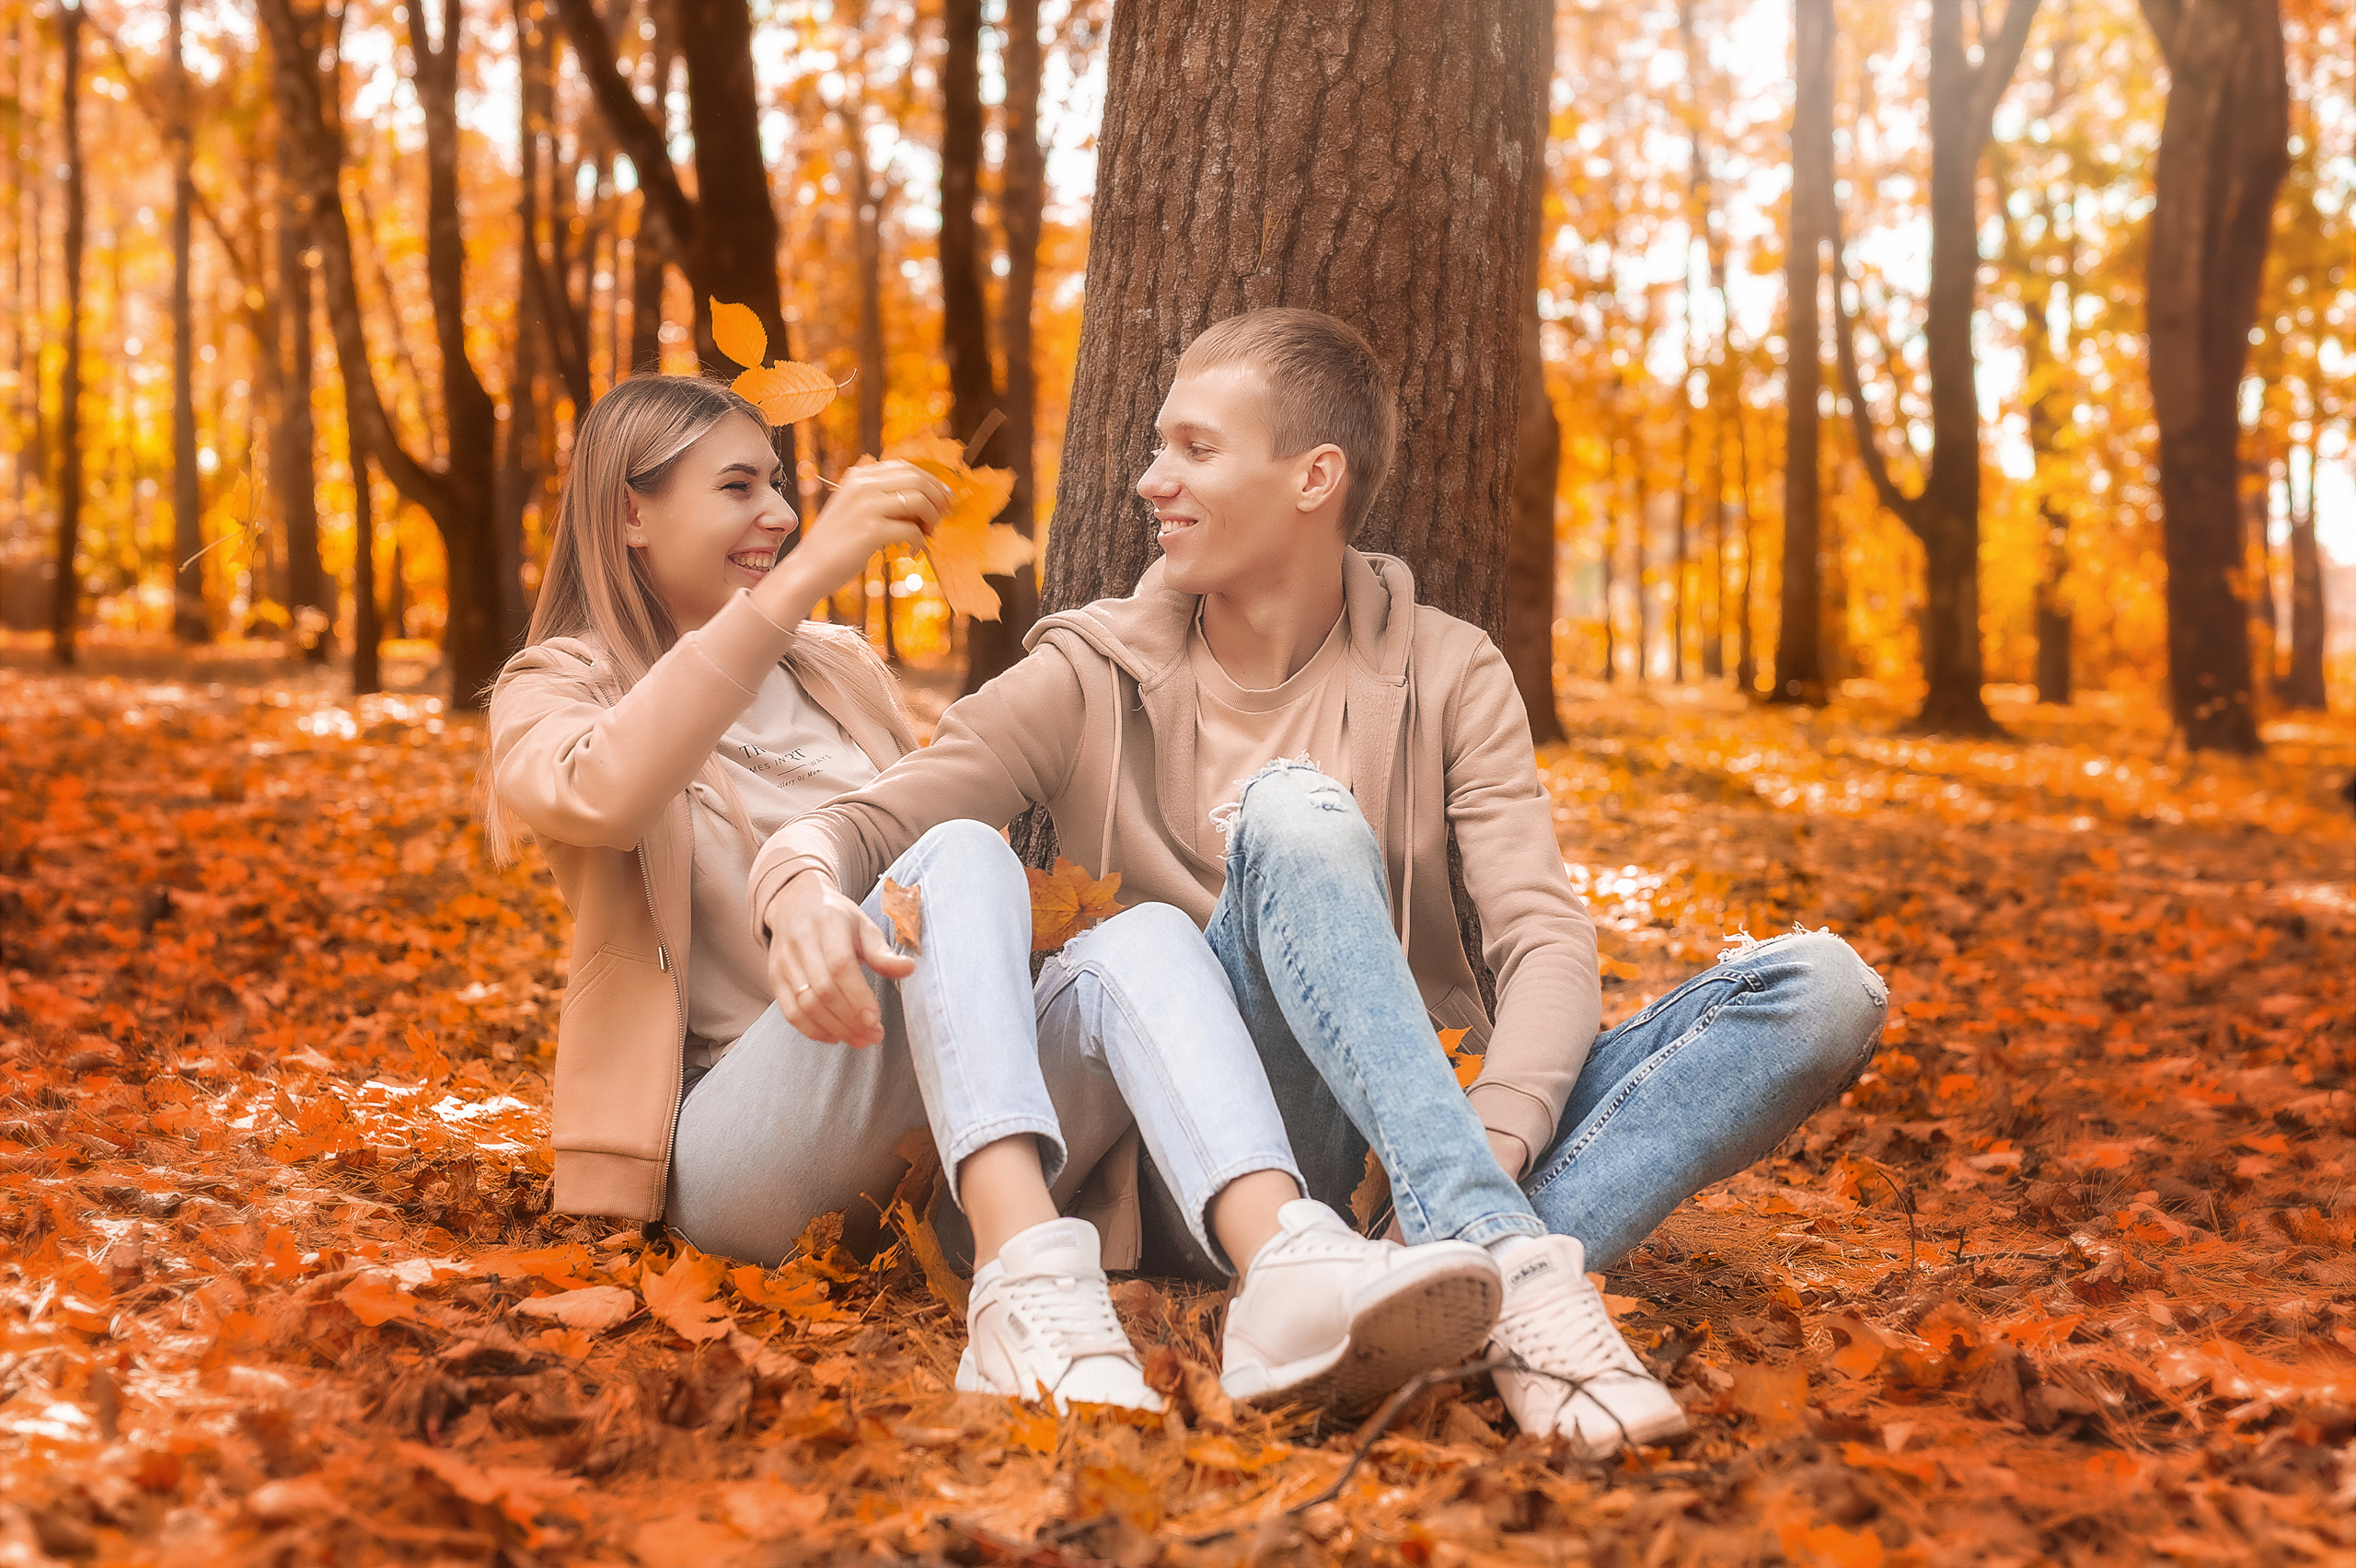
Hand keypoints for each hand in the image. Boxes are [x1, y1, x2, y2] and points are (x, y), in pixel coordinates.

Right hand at [757, 459, 950, 618]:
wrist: (808, 568)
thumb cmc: (838, 543)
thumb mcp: (856, 508)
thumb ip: (883, 497)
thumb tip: (928, 497)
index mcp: (859, 476)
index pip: (906, 466)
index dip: (930, 481)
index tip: (942, 499)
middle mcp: (862, 485)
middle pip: (917, 479)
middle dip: (937, 498)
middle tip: (941, 517)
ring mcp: (866, 506)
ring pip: (918, 500)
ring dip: (932, 518)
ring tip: (927, 534)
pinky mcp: (871, 531)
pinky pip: (911, 529)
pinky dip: (919, 541)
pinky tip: (913, 551)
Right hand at [762, 869, 914, 1046]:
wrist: (796, 903)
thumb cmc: (836, 918)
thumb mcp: (863, 926)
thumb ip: (882, 952)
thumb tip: (909, 969)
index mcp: (827, 923)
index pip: (839, 965)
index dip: (857, 995)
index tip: (875, 1019)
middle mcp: (800, 942)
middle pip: (823, 990)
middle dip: (850, 1019)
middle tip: (874, 1035)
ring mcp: (784, 962)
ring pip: (805, 1005)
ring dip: (835, 1029)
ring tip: (860, 1040)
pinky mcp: (775, 978)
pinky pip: (790, 1012)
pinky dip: (813, 1030)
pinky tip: (835, 1036)